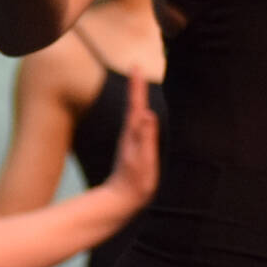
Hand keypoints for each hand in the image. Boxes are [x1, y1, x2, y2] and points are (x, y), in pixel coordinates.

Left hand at [105, 69, 159, 208]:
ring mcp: (132, 142)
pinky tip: (144, 114)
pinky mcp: (135, 149)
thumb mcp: (141, 160)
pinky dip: (142, 113)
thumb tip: (147, 113)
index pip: (136, 103)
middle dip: (136, 86)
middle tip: (136, 68)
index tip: (135, 65)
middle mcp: (131, 134)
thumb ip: (145, 137)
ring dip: (138, 98)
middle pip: (134, 104)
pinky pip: (140, 125)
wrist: (119, 201)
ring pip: (136, 114)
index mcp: (133, 133)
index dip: (136, 85)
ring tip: (140, 84)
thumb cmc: (133, 182)